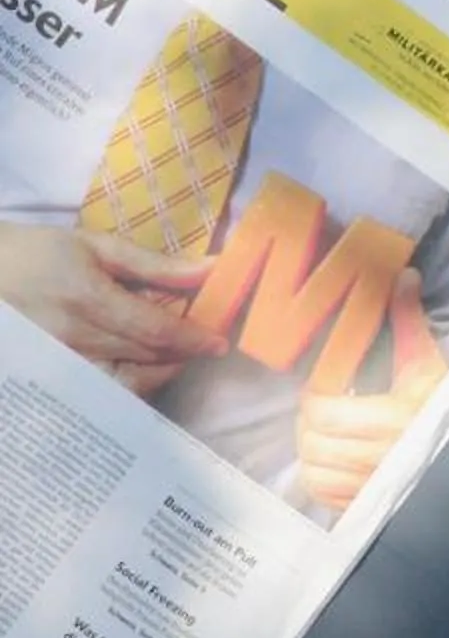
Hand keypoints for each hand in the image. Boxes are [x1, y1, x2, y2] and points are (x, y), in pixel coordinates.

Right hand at [0, 224, 223, 389]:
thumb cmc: (39, 254)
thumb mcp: (95, 246)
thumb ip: (154, 264)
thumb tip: (209, 269)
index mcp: (88, 299)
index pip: (154, 330)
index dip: (192, 337)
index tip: (220, 341)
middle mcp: (75, 339)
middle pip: (147, 356)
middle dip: (183, 349)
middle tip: (204, 337)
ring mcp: (63, 365)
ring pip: (129, 379)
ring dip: (162, 367)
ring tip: (177, 350)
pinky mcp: (55, 379)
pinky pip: (105, 392)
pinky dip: (133, 382)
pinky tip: (143, 364)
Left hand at [294, 271, 448, 516]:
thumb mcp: (429, 361)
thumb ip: (409, 319)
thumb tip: (403, 276)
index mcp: (391, 420)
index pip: (324, 414)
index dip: (312, 399)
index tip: (319, 389)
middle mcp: (380, 460)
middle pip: (313, 445)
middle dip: (307, 425)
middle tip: (316, 409)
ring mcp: (375, 487)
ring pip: (315, 476)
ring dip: (311, 454)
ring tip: (321, 436)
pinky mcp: (374, 505)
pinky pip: (328, 499)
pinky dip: (321, 480)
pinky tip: (333, 462)